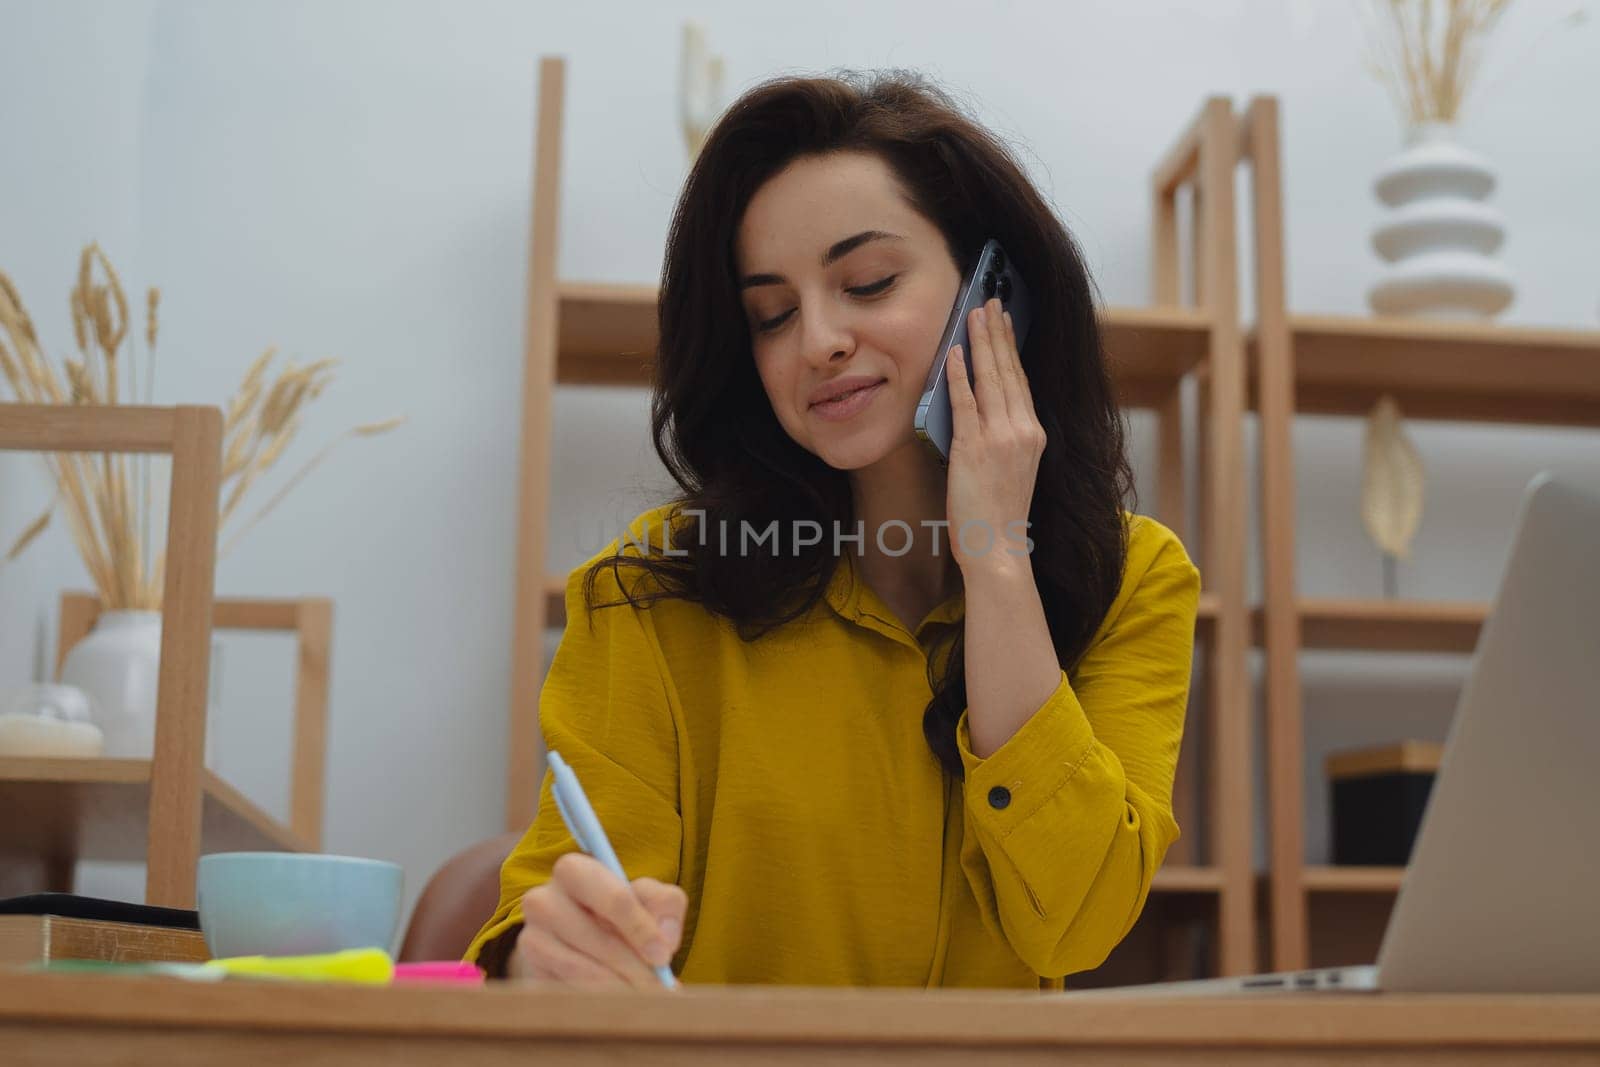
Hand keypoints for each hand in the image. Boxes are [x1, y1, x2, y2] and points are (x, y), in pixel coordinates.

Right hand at [510, 852, 685, 988]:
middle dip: (633, 965)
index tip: (663, 956)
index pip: (612, 897)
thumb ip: (666, 905)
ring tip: (645, 998)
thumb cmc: (618, 915)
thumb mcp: (648, 900)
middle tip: (660, 988)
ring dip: (619, 988)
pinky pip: (566, 993)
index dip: (640, 928)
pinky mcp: (528, 975)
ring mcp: (530, 940)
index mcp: (573, 870)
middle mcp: (542, 901)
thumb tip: (665, 940)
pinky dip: (598, 1002)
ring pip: (580, 970)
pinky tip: (618, 1005)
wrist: (580, 943)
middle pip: (596, 937)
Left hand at [944, 297, 1045, 576]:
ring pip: (991, 379)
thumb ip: (1004, 439)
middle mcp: (1023, 431)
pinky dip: (959, 374)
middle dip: (997, 333)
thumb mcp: (1012, 470)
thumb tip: (982, 411)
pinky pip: (965, 402)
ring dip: (980, 343)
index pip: (1021, 382)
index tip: (1005, 322)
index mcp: (1034, 436)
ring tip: (973, 314)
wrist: (997, 550)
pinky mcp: (974, 448)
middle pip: (1009, 371)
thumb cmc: (998, 517)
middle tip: (989, 302)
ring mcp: (1000, 438)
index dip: (1011, 349)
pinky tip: (953, 352)